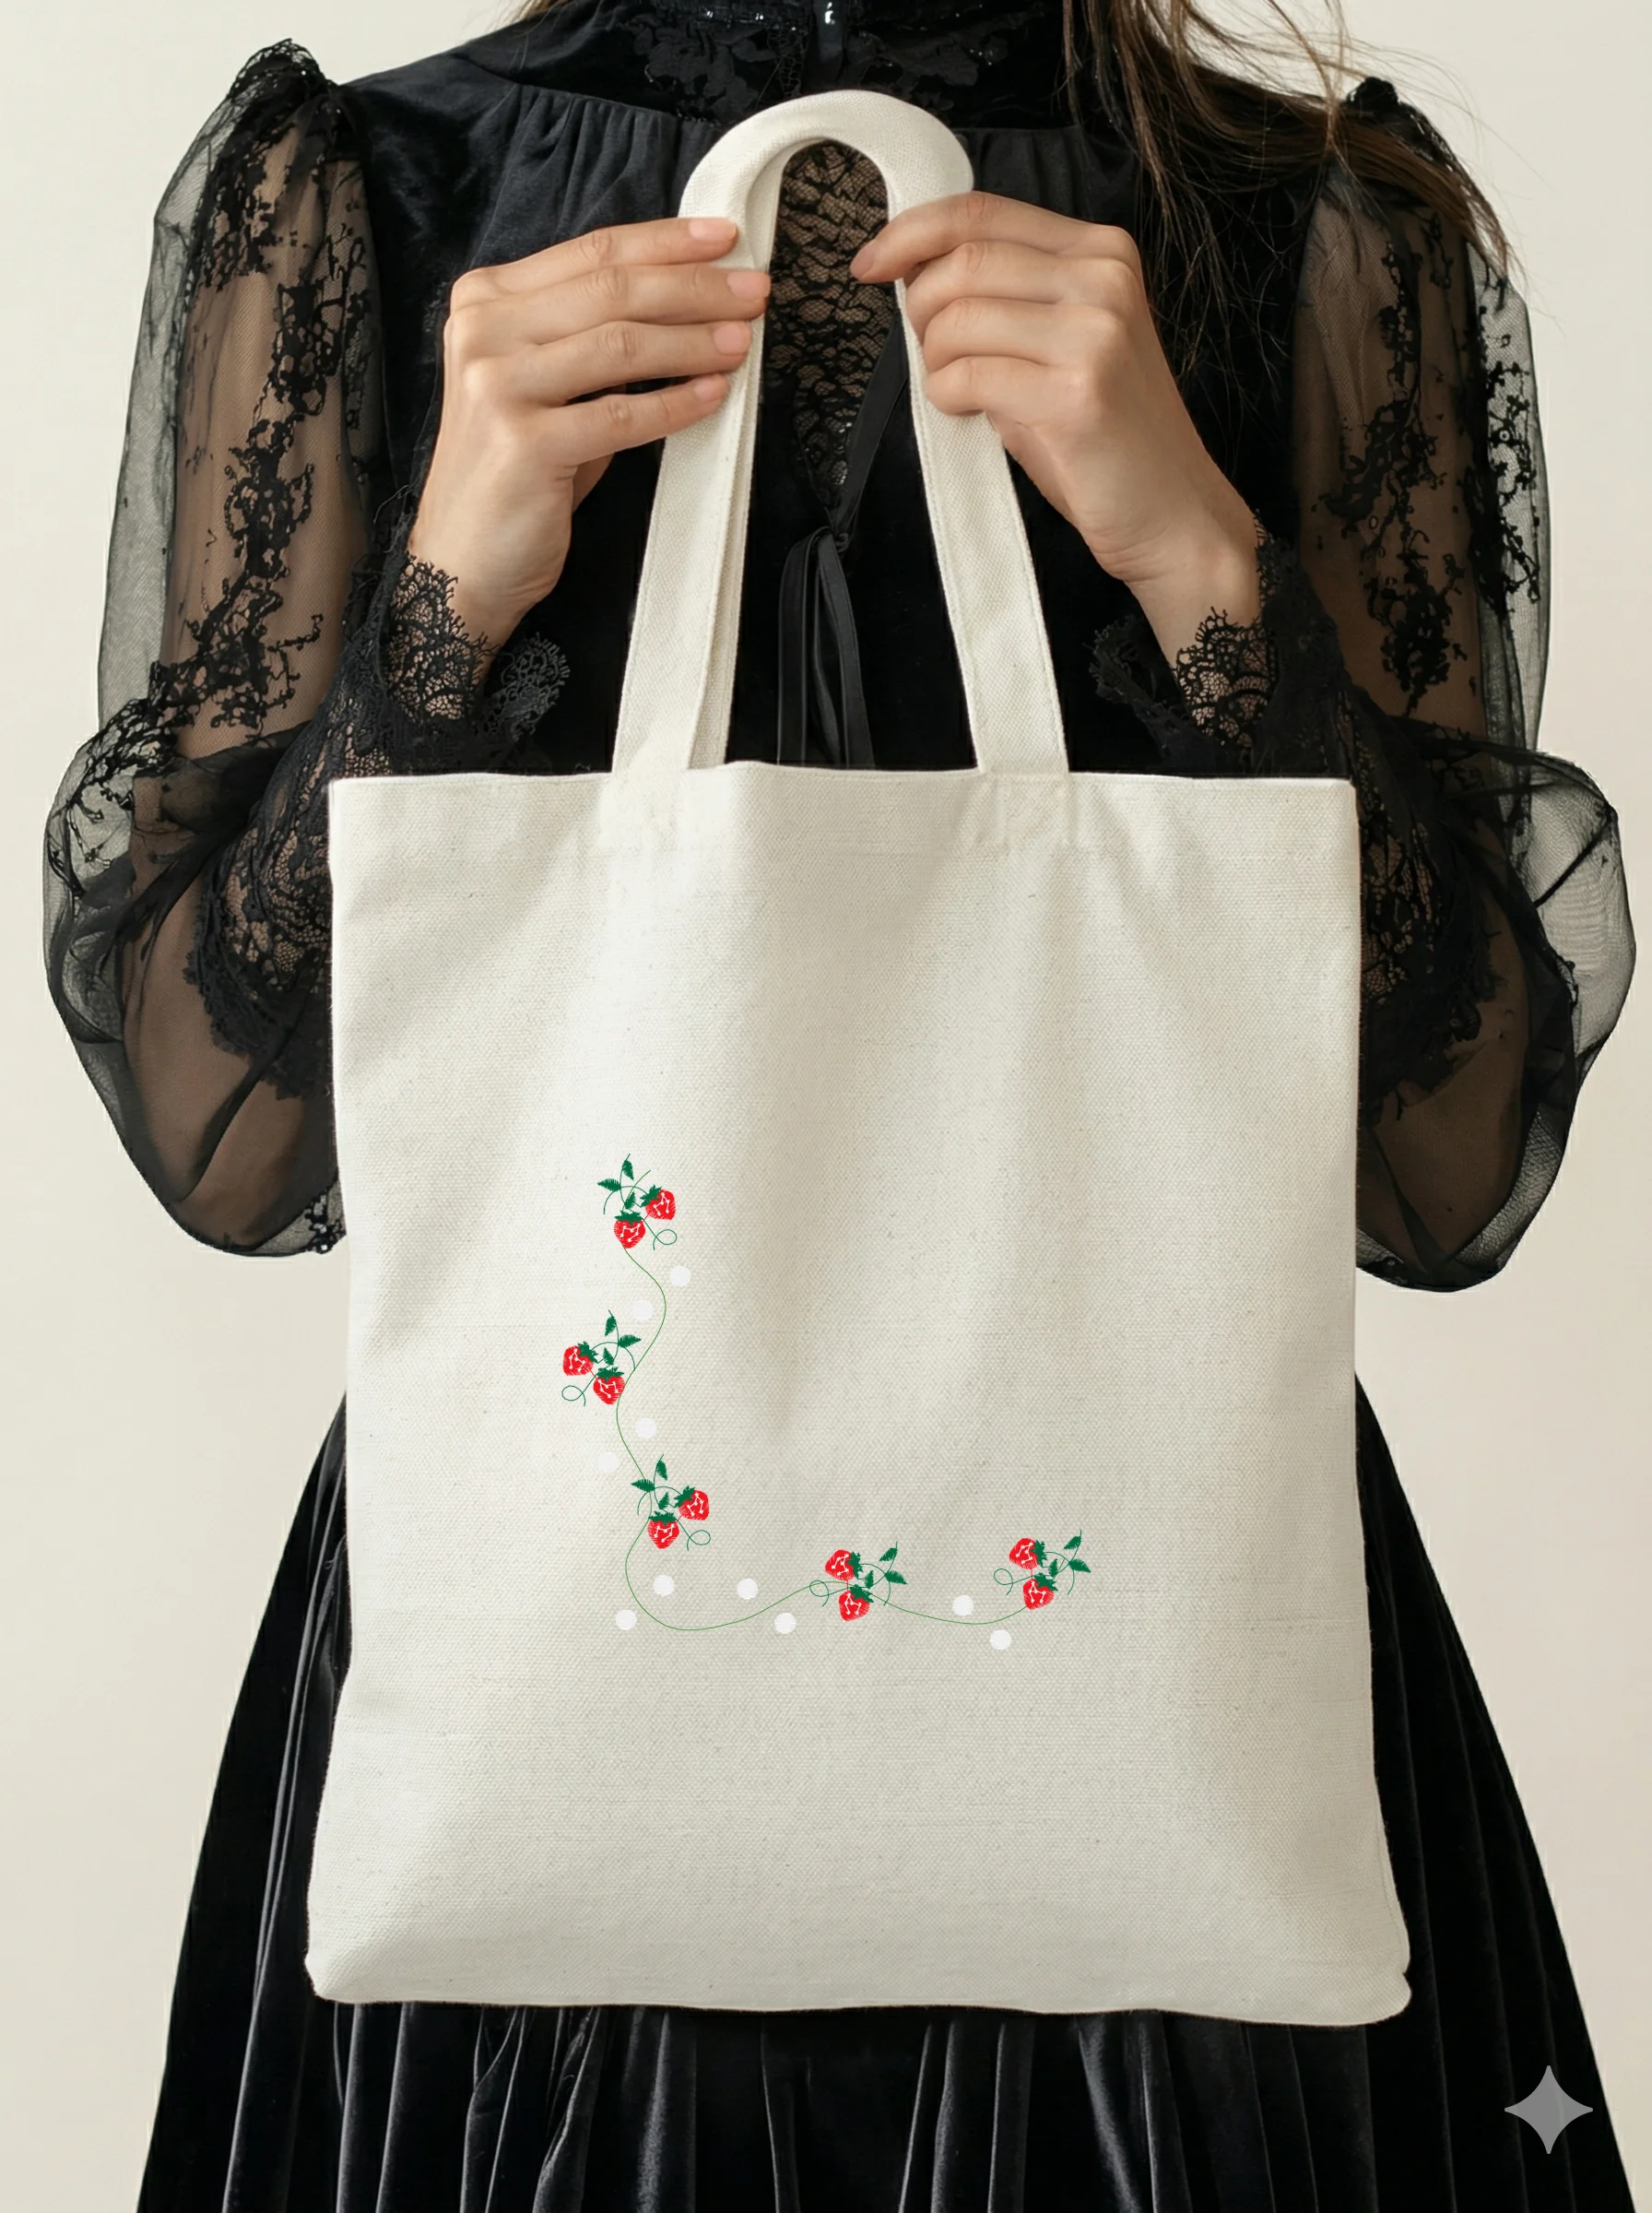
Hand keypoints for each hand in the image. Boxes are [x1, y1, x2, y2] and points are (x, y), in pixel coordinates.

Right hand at [406, 216, 770, 650]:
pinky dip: (674, 406)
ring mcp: (497, 386)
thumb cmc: (518, 474)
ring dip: (692, 341)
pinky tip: (713, 396)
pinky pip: (621, 416)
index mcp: (485, 300)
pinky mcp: (523, 444)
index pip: (591, 254)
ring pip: (619, 344)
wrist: (462, 561)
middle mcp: (483, 331)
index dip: (665, 242)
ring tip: (742, 342)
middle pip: (610, 290)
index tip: (726, 239)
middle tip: (754, 291)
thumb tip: (686, 299)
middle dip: (694, 287)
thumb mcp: (547, 386)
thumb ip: (591, 336)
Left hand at [851, 193, 1261, 659]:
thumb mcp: (1064, 342)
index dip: (911, 232)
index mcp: (1100, 251)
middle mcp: (1102, 279)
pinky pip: (969, 376)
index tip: (871, 263)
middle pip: (964, 260)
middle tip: (929, 352)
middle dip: (920, 307)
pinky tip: (968, 412)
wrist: (1170, 511)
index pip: (982, 211)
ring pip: (959, 317)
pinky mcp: (1074, 394)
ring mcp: (1093, 334)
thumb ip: (1009, 298)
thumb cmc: (1104, 435)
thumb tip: (919, 273)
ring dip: (935, 359)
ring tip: (956, 389)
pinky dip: (947, 396)